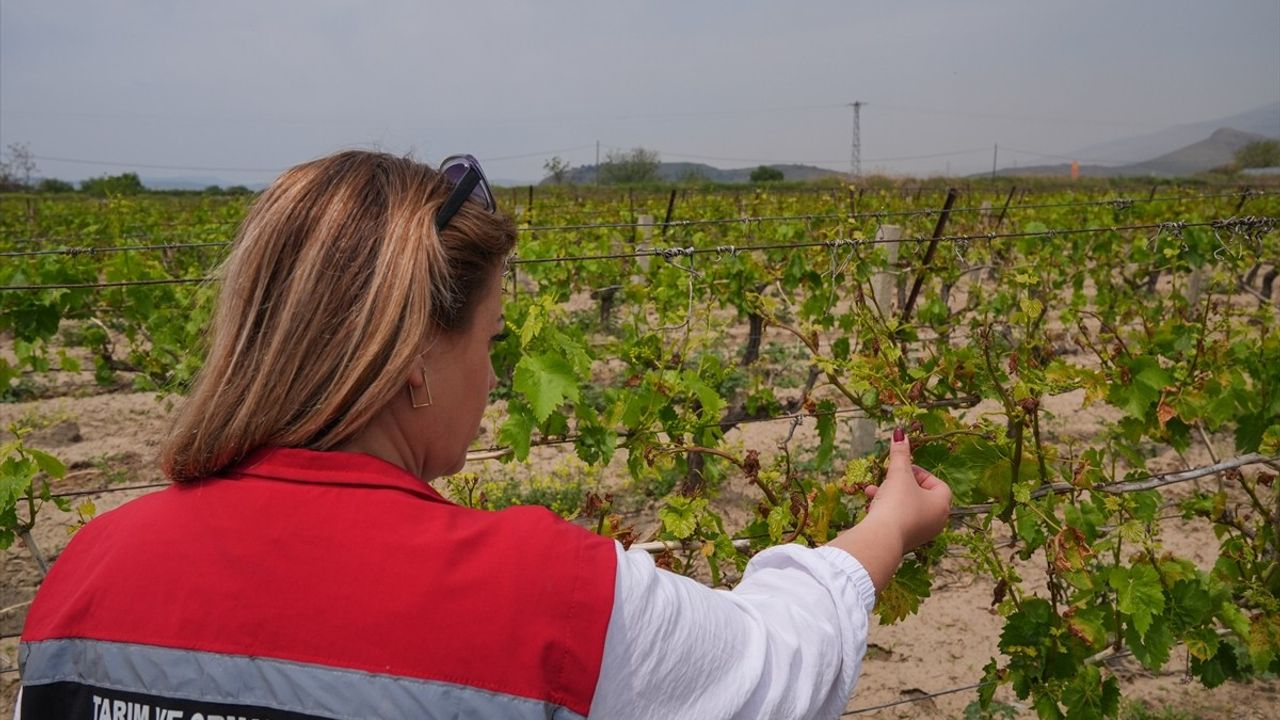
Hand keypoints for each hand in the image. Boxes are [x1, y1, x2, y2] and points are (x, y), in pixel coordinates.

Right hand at [826, 429, 951, 590]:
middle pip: (920, 495)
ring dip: (889, 497)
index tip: (903, 469)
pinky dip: (887, 512)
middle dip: (899, 484)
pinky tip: (870, 507)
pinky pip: (899, 522)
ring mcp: (922, 533)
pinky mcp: (906, 542)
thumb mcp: (898, 474)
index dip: (919, 472)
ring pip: (907, 508)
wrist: (882, 539)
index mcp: (942, 504)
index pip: (936, 483)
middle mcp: (936, 520)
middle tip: (887, 479)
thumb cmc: (897, 504)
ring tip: (871, 491)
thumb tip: (900, 432)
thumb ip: (900, 453)